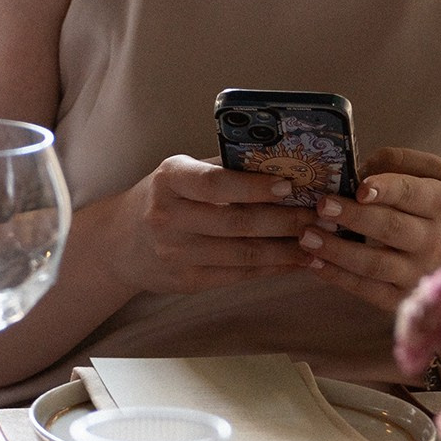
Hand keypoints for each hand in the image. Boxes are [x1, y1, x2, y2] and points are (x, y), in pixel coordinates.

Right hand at [106, 155, 315, 296]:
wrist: (118, 244)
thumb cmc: (161, 199)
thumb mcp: (179, 174)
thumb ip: (222, 167)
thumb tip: (280, 159)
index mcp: (169, 180)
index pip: (215, 184)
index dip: (254, 186)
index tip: (291, 185)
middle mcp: (168, 217)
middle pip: (237, 223)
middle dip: (286, 221)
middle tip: (322, 216)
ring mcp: (176, 254)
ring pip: (243, 254)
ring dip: (288, 249)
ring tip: (320, 241)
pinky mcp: (187, 281)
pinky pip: (239, 276)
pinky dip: (274, 269)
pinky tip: (298, 261)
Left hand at [297, 147, 440, 347]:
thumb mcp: (437, 178)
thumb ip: (402, 162)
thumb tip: (361, 167)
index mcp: (440, 204)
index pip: (413, 194)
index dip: (387, 189)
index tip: (360, 187)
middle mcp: (432, 241)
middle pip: (390, 228)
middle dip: (353, 217)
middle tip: (322, 205)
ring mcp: (417, 273)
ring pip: (374, 264)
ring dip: (338, 250)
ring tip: (307, 235)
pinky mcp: (401, 298)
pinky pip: (367, 290)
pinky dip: (338, 277)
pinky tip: (313, 262)